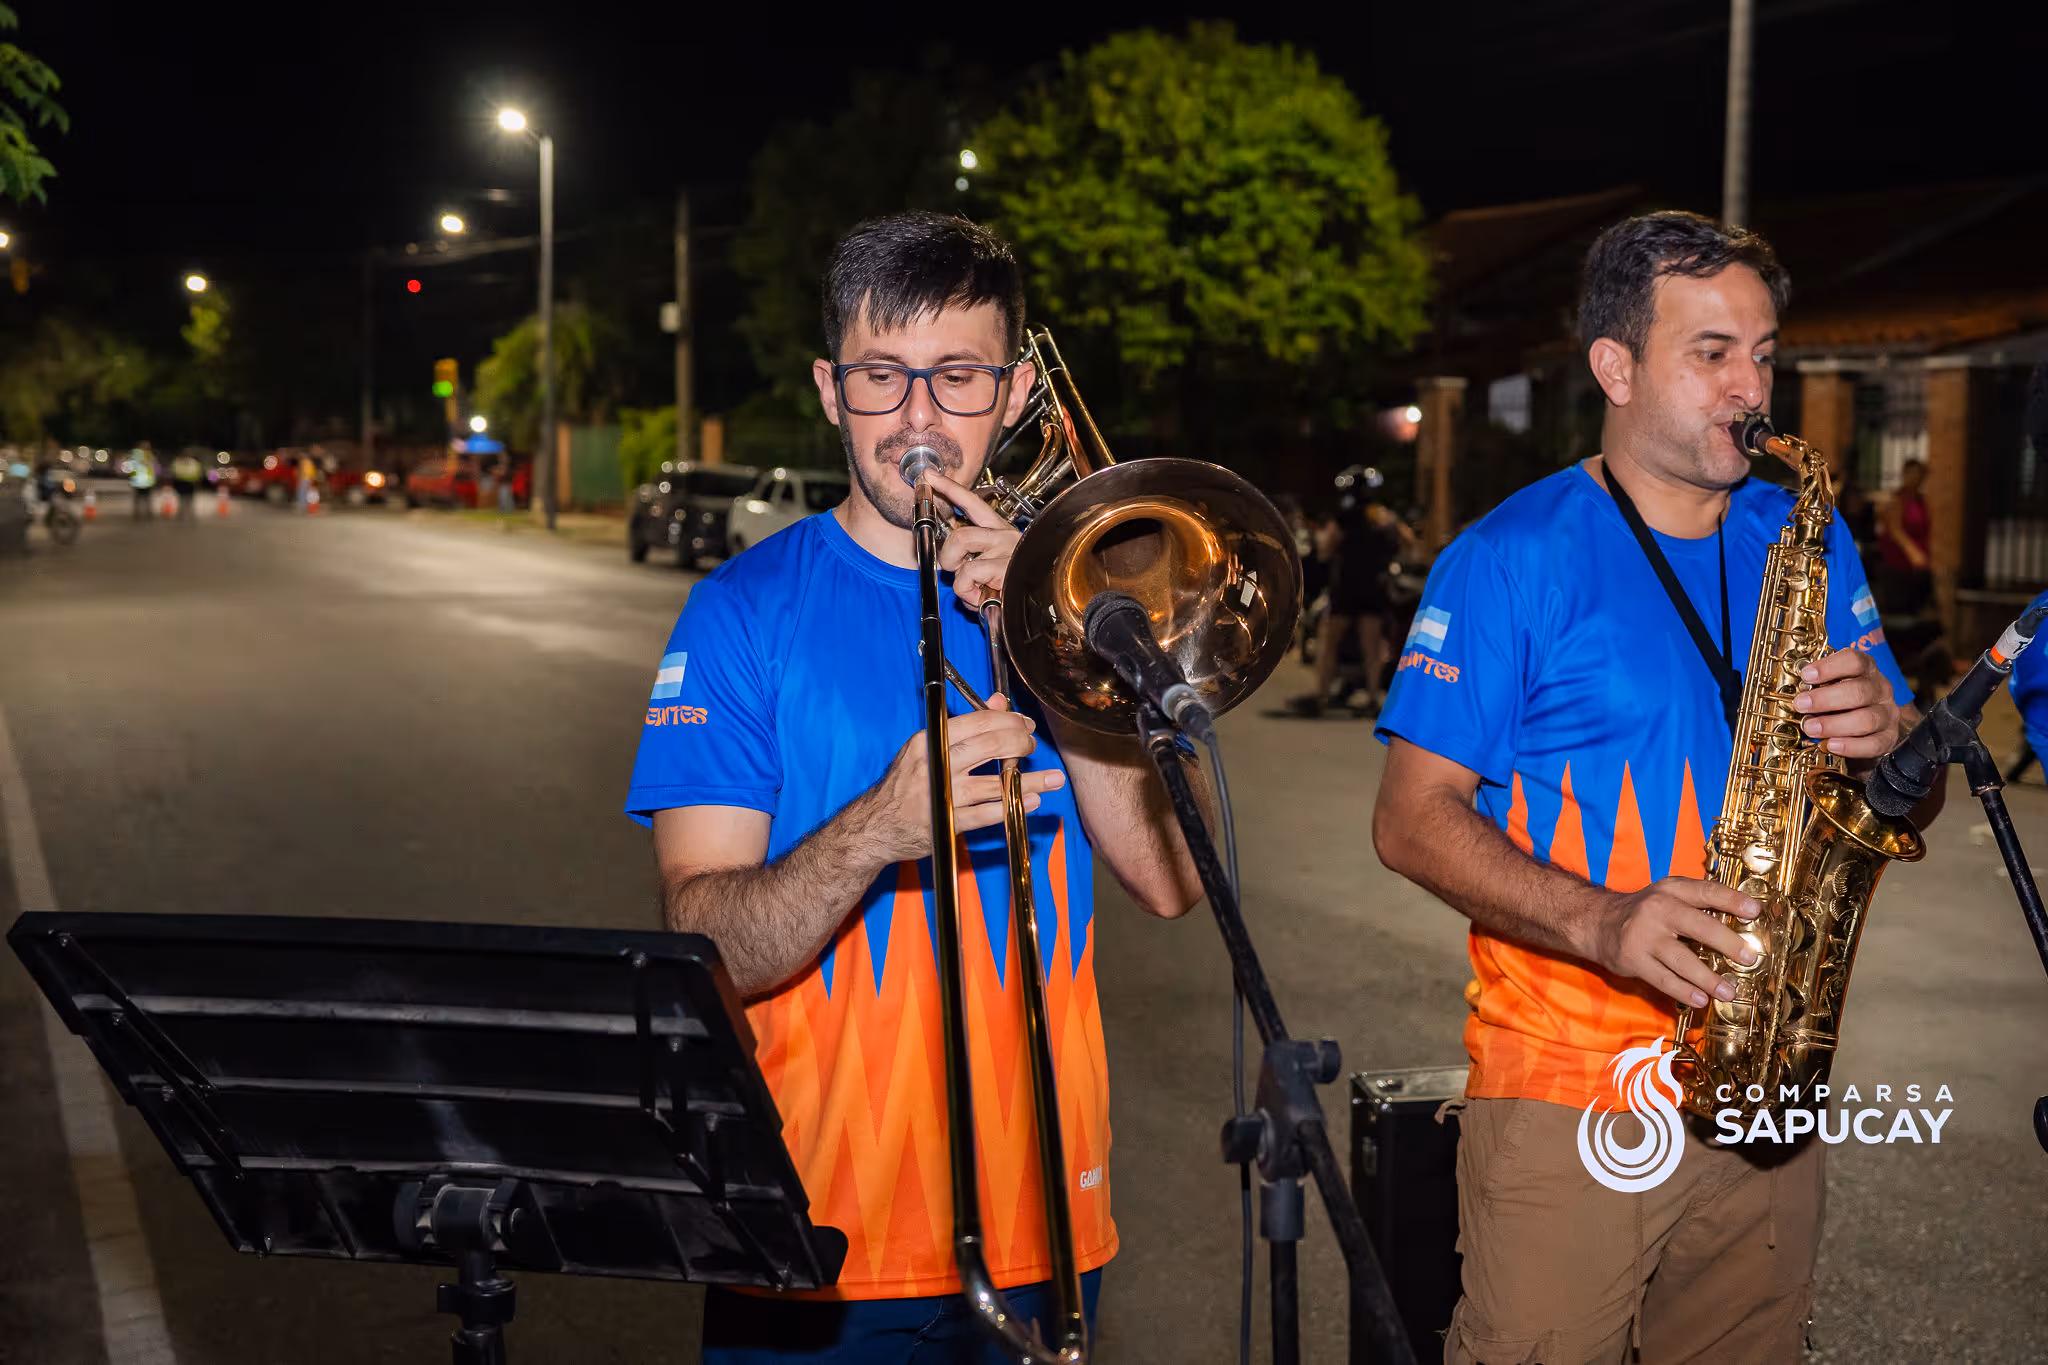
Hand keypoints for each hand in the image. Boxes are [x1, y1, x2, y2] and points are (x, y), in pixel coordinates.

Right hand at [855, 694, 1065, 864]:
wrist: (876, 825)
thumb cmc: (905, 784)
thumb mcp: (927, 747)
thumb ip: (966, 725)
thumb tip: (999, 702)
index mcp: (929, 740)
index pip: (978, 722)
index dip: (1009, 721)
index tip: (1025, 725)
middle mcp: (934, 764)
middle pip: (989, 746)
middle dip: (1021, 743)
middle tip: (1033, 746)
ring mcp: (942, 796)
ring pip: (994, 784)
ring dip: (1029, 780)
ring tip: (1052, 779)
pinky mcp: (948, 823)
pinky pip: (988, 815)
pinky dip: (1012, 806)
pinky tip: (1030, 800)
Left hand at [924, 470, 1019, 608]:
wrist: (1042, 609)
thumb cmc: (1017, 593)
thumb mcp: (992, 573)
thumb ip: (973, 564)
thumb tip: (953, 567)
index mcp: (1002, 534)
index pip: (973, 503)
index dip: (950, 488)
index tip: (930, 475)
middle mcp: (1006, 536)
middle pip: (959, 530)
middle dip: (947, 556)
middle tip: (956, 574)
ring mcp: (1006, 549)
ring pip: (960, 544)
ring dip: (956, 572)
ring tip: (972, 589)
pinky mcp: (1004, 565)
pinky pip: (967, 573)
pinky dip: (967, 592)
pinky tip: (982, 599)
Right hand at [1584, 877, 1761, 1009]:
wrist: (1597, 922)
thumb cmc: (1644, 912)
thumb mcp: (1667, 896)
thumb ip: (1698, 905)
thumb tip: (1742, 926)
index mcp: (1671, 890)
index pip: (1706, 891)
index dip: (1732, 900)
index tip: (1755, 911)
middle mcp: (1657, 909)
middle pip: (1698, 926)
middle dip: (1727, 943)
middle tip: (1749, 958)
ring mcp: (1643, 935)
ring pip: (1682, 959)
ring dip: (1708, 978)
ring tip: (1728, 991)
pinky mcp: (1633, 959)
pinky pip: (1663, 979)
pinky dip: (1684, 991)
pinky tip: (1701, 999)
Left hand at [1794, 646, 1901, 760]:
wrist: (1871, 726)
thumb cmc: (1845, 700)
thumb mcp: (1834, 685)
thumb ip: (1818, 684)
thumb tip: (1793, 690)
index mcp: (1866, 670)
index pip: (1854, 661)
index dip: (1829, 667)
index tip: (1806, 675)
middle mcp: (1881, 690)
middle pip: (1858, 692)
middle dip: (1825, 699)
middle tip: (1801, 705)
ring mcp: (1887, 714)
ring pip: (1866, 719)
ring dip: (1833, 725)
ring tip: (1810, 728)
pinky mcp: (1889, 738)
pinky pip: (1873, 744)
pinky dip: (1851, 746)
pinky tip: (1830, 745)